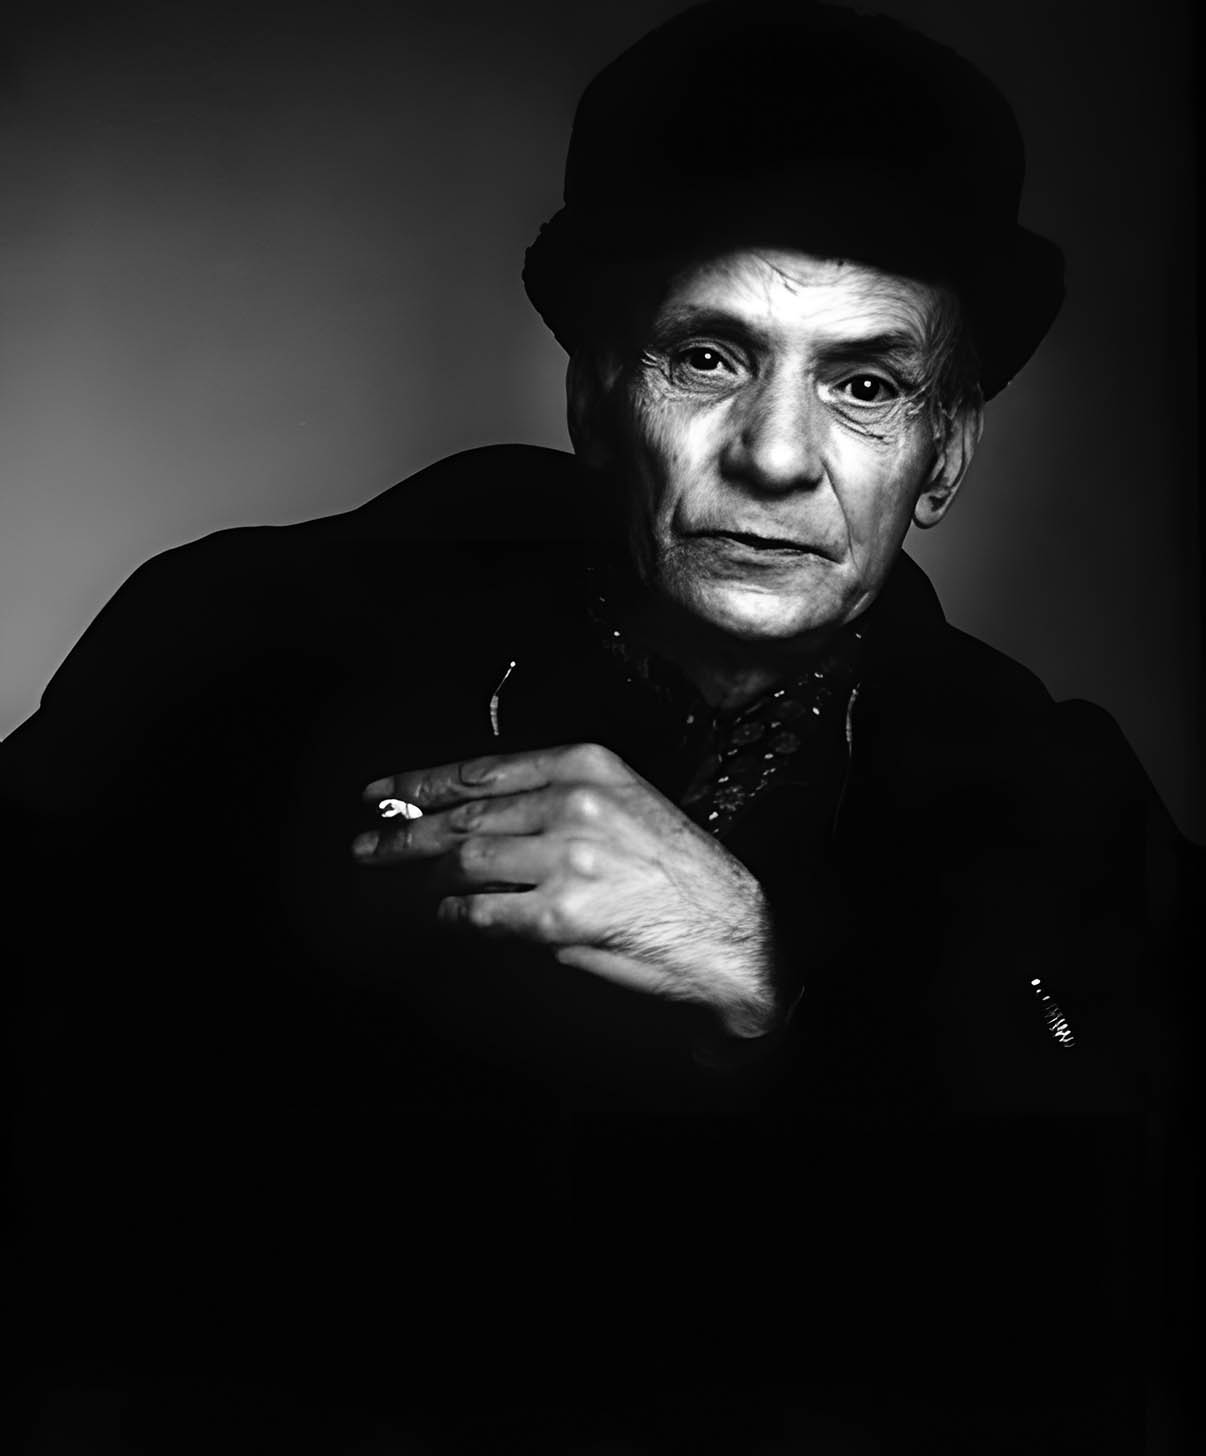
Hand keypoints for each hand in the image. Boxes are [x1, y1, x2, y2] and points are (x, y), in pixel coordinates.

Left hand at [352, 742, 778, 1039]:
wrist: (730, 932)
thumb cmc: (679, 870)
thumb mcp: (624, 806)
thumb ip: (553, 802)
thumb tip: (476, 819)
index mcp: (586, 767)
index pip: (482, 769)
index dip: (421, 783)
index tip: (382, 791)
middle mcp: (572, 804)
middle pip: (464, 816)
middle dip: (405, 832)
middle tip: (367, 844)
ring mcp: (565, 860)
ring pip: (464, 862)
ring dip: (421, 876)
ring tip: (395, 881)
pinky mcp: (560, 916)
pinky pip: (481, 913)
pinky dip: (453, 916)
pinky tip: (442, 915)